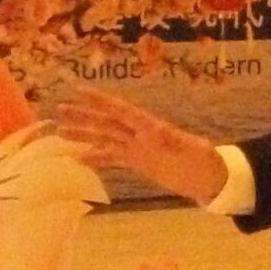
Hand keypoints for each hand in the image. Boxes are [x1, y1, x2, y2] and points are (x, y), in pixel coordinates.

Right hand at [57, 91, 227, 205]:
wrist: (212, 179)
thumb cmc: (206, 162)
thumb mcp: (194, 150)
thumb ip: (175, 140)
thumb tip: (154, 131)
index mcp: (152, 127)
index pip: (122, 110)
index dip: (101, 101)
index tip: (79, 91)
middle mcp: (140, 135)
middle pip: (107, 122)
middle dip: (83, 116)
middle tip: (58, 109)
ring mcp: (138, 148)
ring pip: (105, 138)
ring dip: (82, 135)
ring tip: (58, 132)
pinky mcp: (138, 162)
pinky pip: (112, 157)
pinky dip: (95, 158)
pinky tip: (77, 159)